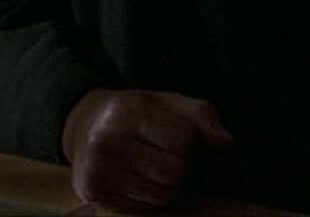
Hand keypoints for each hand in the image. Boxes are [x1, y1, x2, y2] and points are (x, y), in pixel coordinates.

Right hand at [61, 88, 233, 210]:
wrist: (84, 126)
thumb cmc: (134, 113)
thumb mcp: (166, 102)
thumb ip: (200, 115)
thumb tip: (225, 142)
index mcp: (126, 110)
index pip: (183, 140)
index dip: (189, 140)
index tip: (175, 134)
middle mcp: (106, 141)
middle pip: (174, 173)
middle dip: (179, 165)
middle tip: (164, 152)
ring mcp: (97, 170)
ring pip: (162, 194)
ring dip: (167, 183)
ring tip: (152, 164)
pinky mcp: (93, 193)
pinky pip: (145, 206)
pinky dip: (149, 194)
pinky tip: (137, 176)